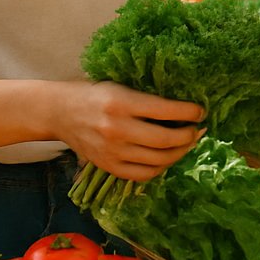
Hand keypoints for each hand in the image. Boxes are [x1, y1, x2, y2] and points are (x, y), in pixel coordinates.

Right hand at [58, 81, 204, 181]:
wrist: (58, 112)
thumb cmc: (93, 94)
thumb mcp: (119, 85)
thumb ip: (146, 98)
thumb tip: (183, 107)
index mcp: (121, 102)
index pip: (165, 110)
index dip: (189, 112)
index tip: (201, 111)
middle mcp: (117, 129)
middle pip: (165, 139)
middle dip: (189, 135)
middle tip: (197, 130)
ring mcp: (112, 152)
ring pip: (158, 160)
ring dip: (179, 153)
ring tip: (186, 144)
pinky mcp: (108, 167)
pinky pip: (143, 174)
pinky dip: (160, 168)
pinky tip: (167, 158)